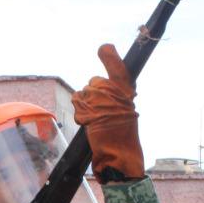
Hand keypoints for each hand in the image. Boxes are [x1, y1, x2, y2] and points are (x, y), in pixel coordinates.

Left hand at [72, 44, 142, 181]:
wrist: (119, 155)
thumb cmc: (122, 136)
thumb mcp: (125, 112)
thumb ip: (116, 96)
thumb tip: (102, 85)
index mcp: (126, 92)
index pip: (118, 69)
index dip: (110, 57)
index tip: (105, 47)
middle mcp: (114, 93)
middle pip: (95, 81)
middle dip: (94, 94)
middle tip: (102, 112)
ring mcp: (99, 101)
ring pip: (84, 92)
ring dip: (85, 105)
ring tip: (97, 120)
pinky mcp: (87, 110)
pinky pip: (77, 102)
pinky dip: (80, 112)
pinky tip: (89, 124)